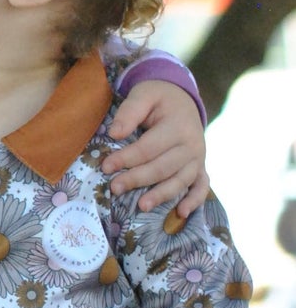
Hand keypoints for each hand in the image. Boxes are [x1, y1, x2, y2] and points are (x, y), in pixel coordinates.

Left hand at [103, 79, 208, 216]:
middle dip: (137, 179)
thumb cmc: (158, 98)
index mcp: (179, 126)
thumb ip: (130, 111)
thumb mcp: (144, 95)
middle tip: (114, 188)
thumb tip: (114, 133)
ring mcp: (199, 158)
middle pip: (163, 167)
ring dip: (161, 195)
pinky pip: (202, 186)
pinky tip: (180, 213)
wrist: (182, 99)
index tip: (106, 166)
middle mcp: (193, 145)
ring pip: (180, 181)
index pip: (149, 148)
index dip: (127, 158)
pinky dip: (194, 200)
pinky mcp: (200, 167)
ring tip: (141, 206)